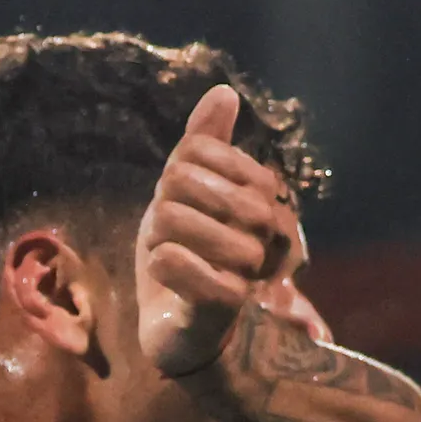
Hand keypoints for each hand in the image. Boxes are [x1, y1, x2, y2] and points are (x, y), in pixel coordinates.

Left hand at [135, 83, 294, 376]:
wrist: (179, 328)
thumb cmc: (187, 256)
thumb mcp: (189, 194)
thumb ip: (206, 144)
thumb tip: (224, 93)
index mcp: (260, 197)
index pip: (201, 150)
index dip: (176, 170)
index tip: (180, 201)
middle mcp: (263, 232)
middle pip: (185, 181)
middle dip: (162, 205)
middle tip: (169, 233)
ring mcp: (247, 270)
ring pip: (177, 219)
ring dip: (157, 236)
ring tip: (167, 254)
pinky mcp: (224, 307)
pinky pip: (179, 262)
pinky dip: (160, 263)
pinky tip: (165, 273)